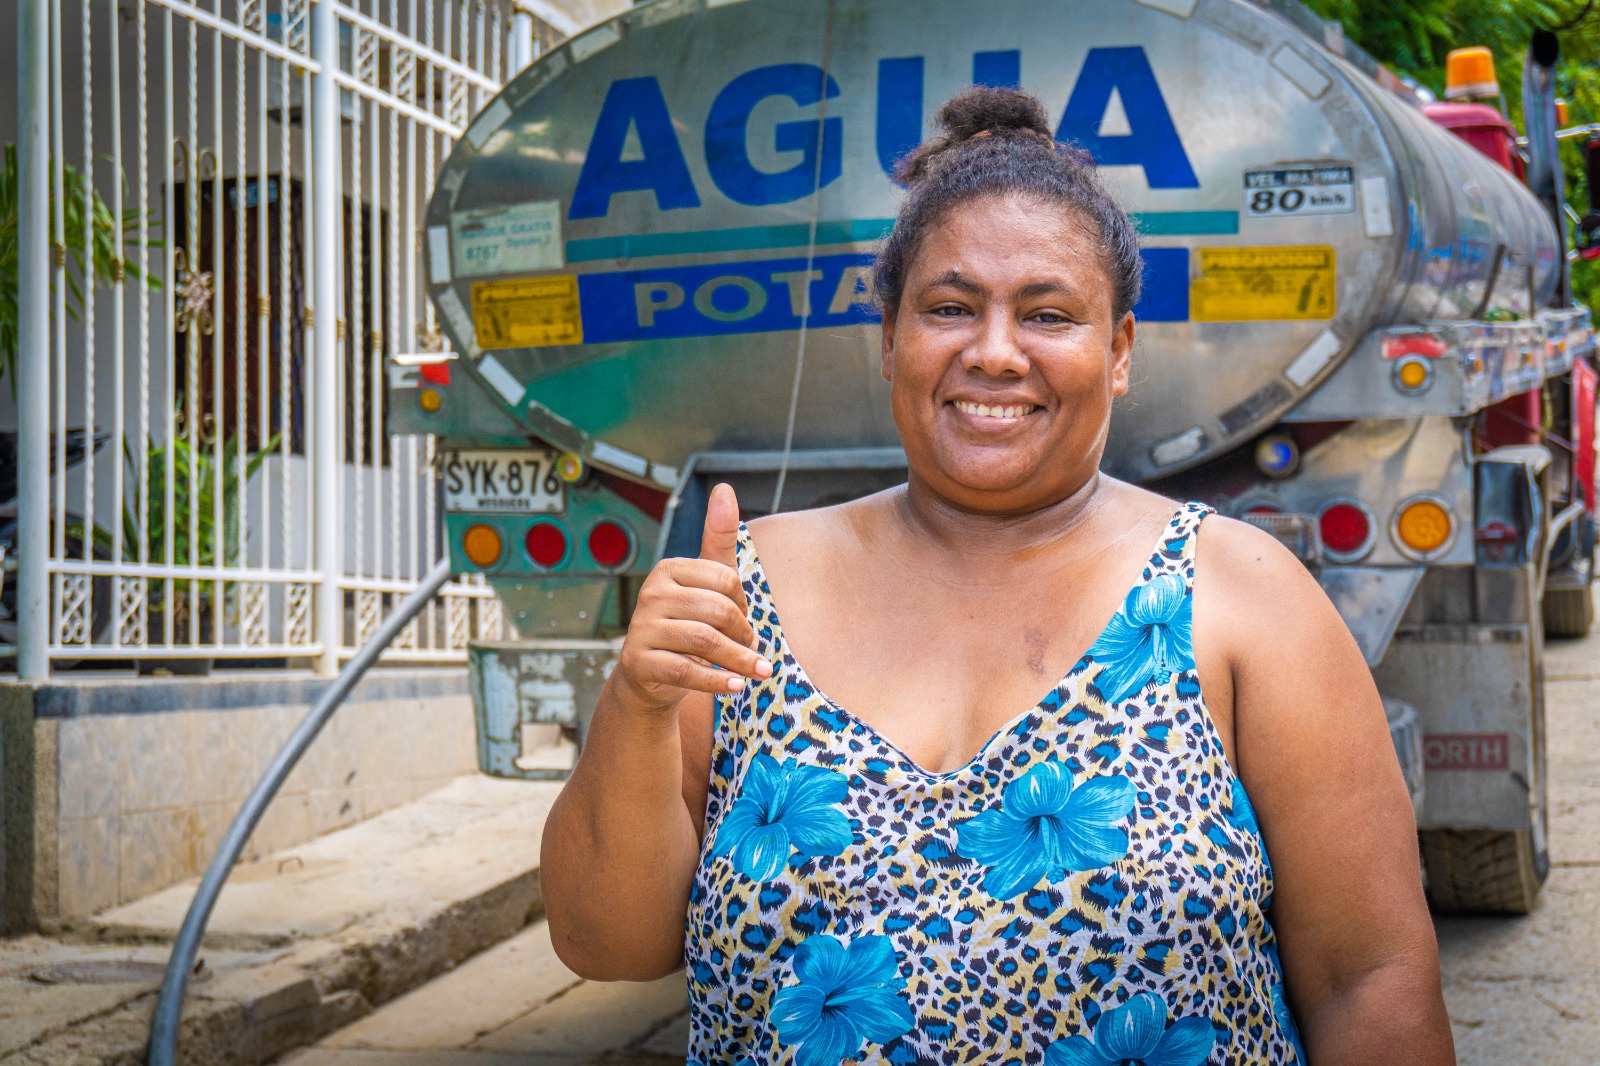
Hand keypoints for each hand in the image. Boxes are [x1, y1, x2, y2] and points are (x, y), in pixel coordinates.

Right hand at [614, 483, 772, 712]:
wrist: (652, 676)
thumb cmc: (688, 624)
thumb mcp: (707, 584)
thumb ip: (719, 540)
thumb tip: (725, 489)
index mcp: (669, 569)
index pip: (725, 580)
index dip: (743, 603)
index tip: (745, 621)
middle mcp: (651, 594)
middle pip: (717, 611)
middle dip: (744, 634)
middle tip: (755, 651)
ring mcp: (641, 628)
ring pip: (703, 642)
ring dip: (738, 661)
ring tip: (757, 672)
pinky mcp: (637, 661)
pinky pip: (685, 670)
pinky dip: (716, 681)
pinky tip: (735, 686)